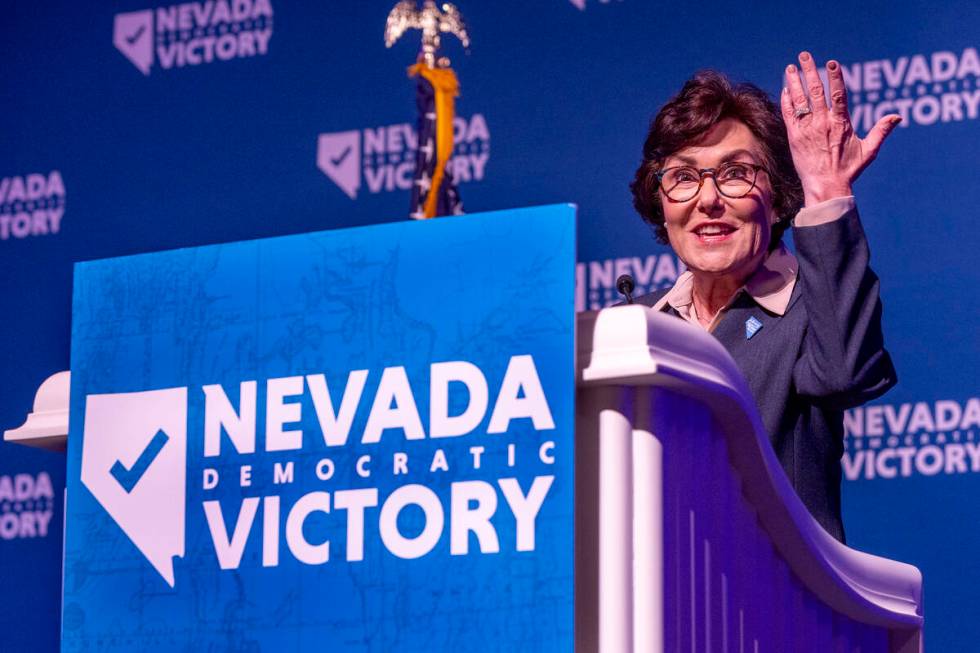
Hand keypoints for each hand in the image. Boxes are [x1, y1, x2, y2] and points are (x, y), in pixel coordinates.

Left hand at [780, 51, 901, 205]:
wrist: (826, 186)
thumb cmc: (848, 170)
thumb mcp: (869, 150)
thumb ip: (881, 131)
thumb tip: (897, 117)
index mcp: (841, 123)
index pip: (838, 94)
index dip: (835, 77)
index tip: (831, 62)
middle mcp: (823, 123)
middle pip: (816, 91)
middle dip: (809, 71)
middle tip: (804, 55)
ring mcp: (807, 129)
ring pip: (800, 100)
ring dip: (794, 82)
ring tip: (790, 67)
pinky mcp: (794, 138)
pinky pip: (789, 115)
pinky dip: (787, 102)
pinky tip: (786, 90)